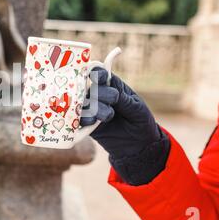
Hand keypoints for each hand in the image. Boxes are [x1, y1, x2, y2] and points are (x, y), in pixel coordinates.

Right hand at [80, 68, 170, 185]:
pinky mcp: (87, 125)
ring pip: (83, 103)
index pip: (98, 74)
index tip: (100, 78)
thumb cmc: (140, 122)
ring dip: (94, 108)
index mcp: (112, 86)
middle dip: (100, 94)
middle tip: (113, 102)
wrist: (138, 146)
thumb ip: (123, 99)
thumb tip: (112, 91)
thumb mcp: (137, 108)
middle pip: (90, 87)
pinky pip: (78, 120)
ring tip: (108, 117)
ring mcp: (91, 110)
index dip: (96, 73)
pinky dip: (85, 120)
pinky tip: (94, 123)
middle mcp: (98, 95)